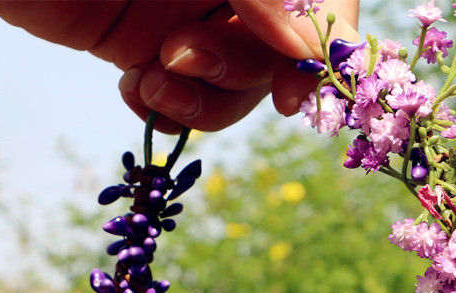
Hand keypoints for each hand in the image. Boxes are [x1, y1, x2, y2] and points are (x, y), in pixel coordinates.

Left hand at [0, 1, 359, 131]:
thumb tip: (304, 45)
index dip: (322, 45)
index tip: (298, 93)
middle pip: (281, 52)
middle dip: (238, 69)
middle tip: (178, 57)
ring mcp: (188, 17)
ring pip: (237, 86)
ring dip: (202, 100)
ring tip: (148, 79)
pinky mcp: (145, 50)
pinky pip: (184, 101)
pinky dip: (168, 112)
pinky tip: (133, 89)